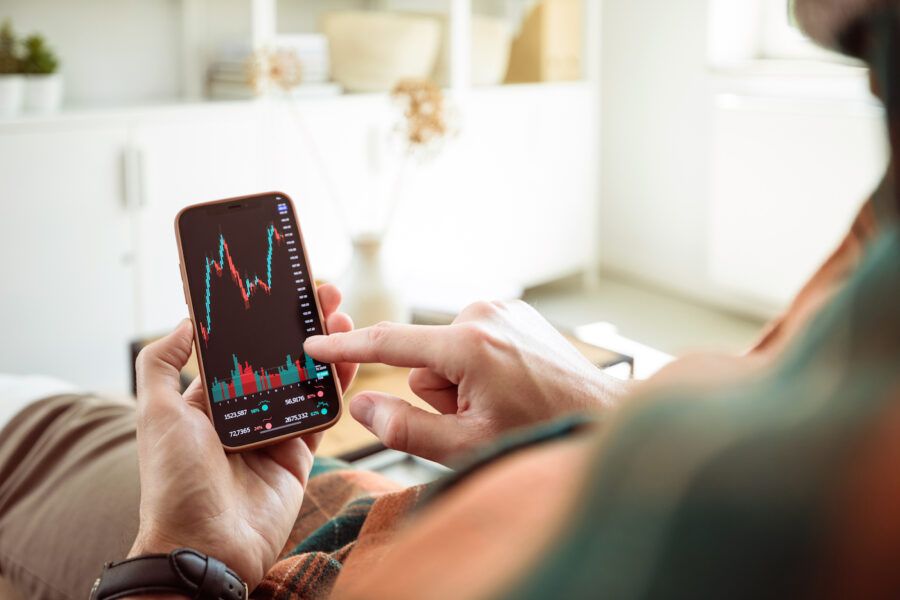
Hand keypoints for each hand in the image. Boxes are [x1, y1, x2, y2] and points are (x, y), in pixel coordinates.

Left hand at [130, 284, 355, 588]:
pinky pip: (322, 415)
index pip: (241, 347)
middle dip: (302, 324)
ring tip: (341, 316)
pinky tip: (349, 361)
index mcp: (209, 400)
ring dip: (325, 348)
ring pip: (306, 381)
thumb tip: (185, 319)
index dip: (262, 317)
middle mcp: (244, 412)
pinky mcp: (299, 454)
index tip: (281, 287)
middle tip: (323, 293)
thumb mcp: (155, 415)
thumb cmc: (175, 482)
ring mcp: (274, 432)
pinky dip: (337, 388)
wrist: (207, 545)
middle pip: (281, 358)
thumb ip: (161, 364)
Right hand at [304, 300, 628, 463]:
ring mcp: (503, 310)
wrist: (601, 415)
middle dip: (437, 391)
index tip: (314, 343)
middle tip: (476, 416)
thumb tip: (362, 405)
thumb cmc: (539, 434)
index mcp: (469, 345)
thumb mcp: (465, 445)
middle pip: (423, 358)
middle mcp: (484, 315)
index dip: (347, 346)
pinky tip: (510, 386)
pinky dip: (478, 366)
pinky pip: (472, 341)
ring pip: (447, 352)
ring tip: (499, 403)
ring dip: (459, 382)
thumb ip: (404, 429)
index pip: (389, 342)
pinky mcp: (515, 313)